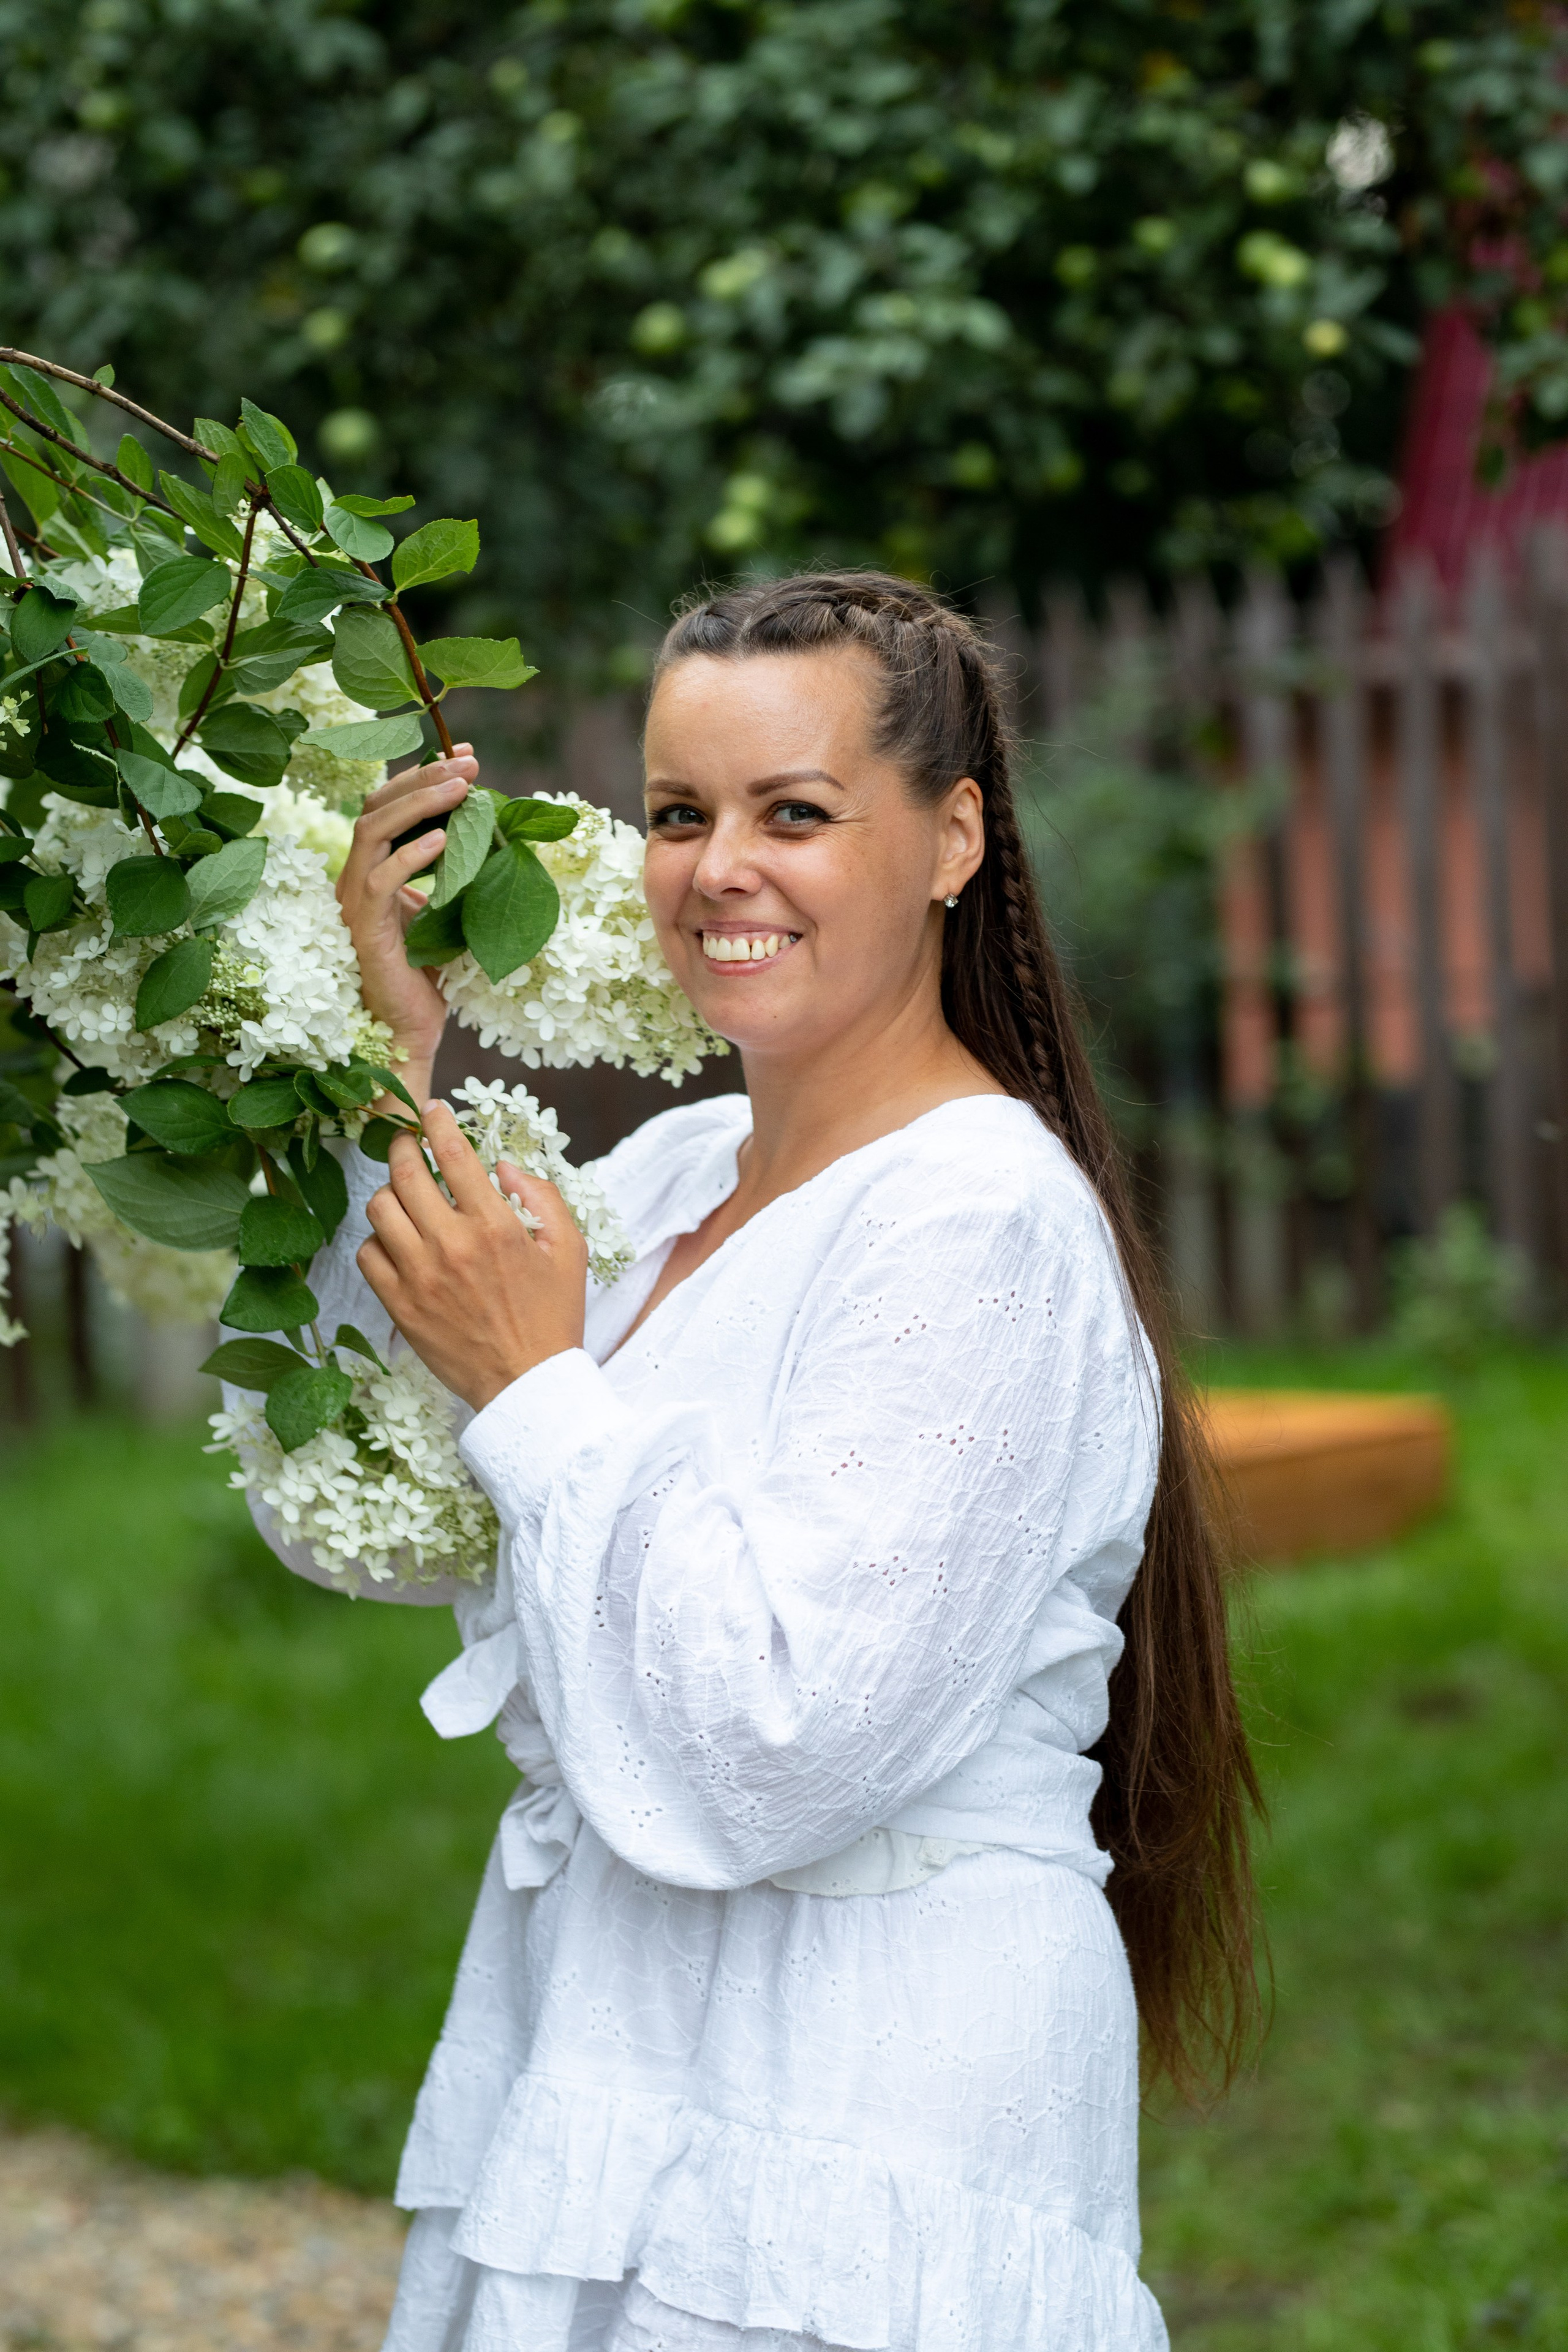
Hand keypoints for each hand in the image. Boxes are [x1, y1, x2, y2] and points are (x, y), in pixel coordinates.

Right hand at [336, 748, 478, 1105]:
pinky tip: (444, 839)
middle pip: (378, 806)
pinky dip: (412, 856)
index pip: (391, 805)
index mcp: (373, 867)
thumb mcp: (446, 908)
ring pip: (373, 831)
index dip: (424, 776)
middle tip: (467, 763)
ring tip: (460, 788)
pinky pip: (380, 880)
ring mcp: (353, 899)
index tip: (466, 756)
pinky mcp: (362, 927)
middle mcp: (355, 875)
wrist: (410, 1027)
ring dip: (419, 804)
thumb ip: (454, 871)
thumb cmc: (429, 971)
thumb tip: (489, 831)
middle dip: (424, 779)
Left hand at [357, 1101, 588, 1410]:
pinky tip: (398, 1243)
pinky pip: (367, 1254)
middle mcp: (451, 1245)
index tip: (430, 1109)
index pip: (453, 1154)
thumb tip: (502, 1166)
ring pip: (379, 1208)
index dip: (437, 1122)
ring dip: (389, 1193)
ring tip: (403, 1197)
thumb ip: (542, 1196)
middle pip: (405, 1172)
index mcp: (495, 1226)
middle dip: (402, 1146)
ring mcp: (419, 1276)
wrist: (527, 1384)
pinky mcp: (399, 1305)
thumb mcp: (570, 1249)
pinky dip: (378, 1241)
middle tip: (407, 1143)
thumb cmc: (553, 1315)